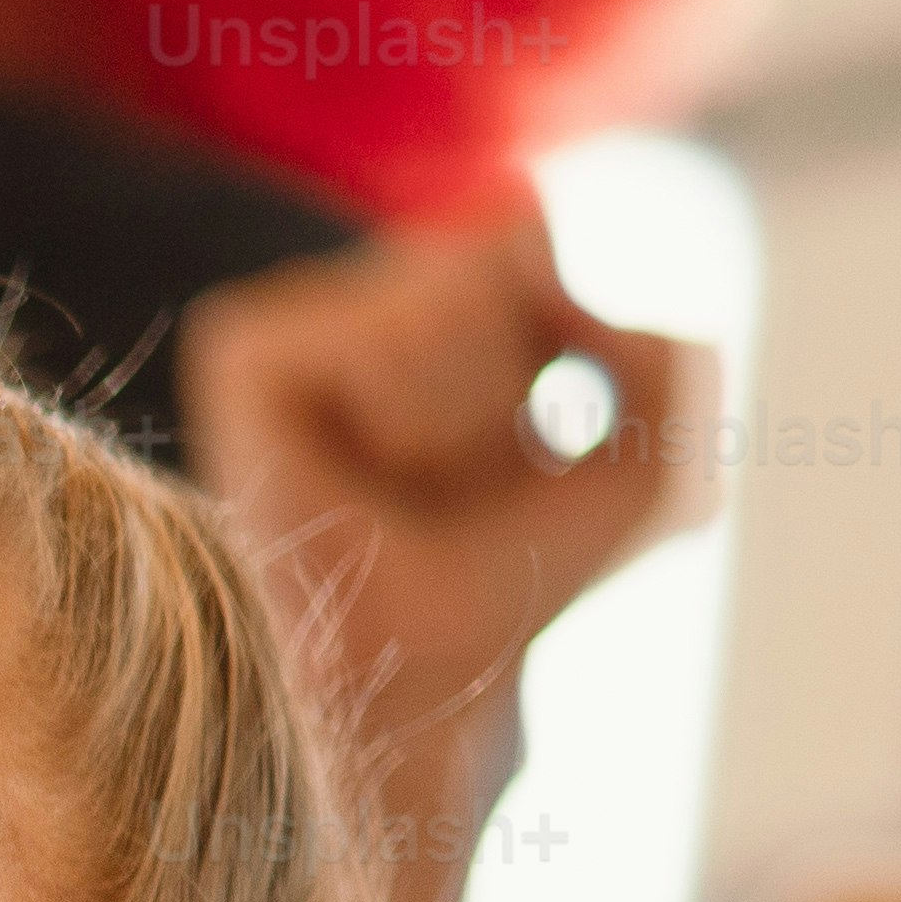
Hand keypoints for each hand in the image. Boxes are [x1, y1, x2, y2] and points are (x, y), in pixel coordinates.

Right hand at [181, 217, 696, 901]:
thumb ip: (658, 344)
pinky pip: (375, 339)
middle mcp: (353, 295)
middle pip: (495, 259)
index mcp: (431, 300)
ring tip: (402, 489)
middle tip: (452, 482)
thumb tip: (535, 253)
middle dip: (506, 388)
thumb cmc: (516, 572)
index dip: (558, 333)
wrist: (422, 671)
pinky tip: (350, 475)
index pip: (524, 230)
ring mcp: (289, 319)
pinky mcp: (241, 350)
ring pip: (443, 303)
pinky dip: (397, 422)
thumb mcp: (651, 455)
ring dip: (457, 423)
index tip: (524, 438)